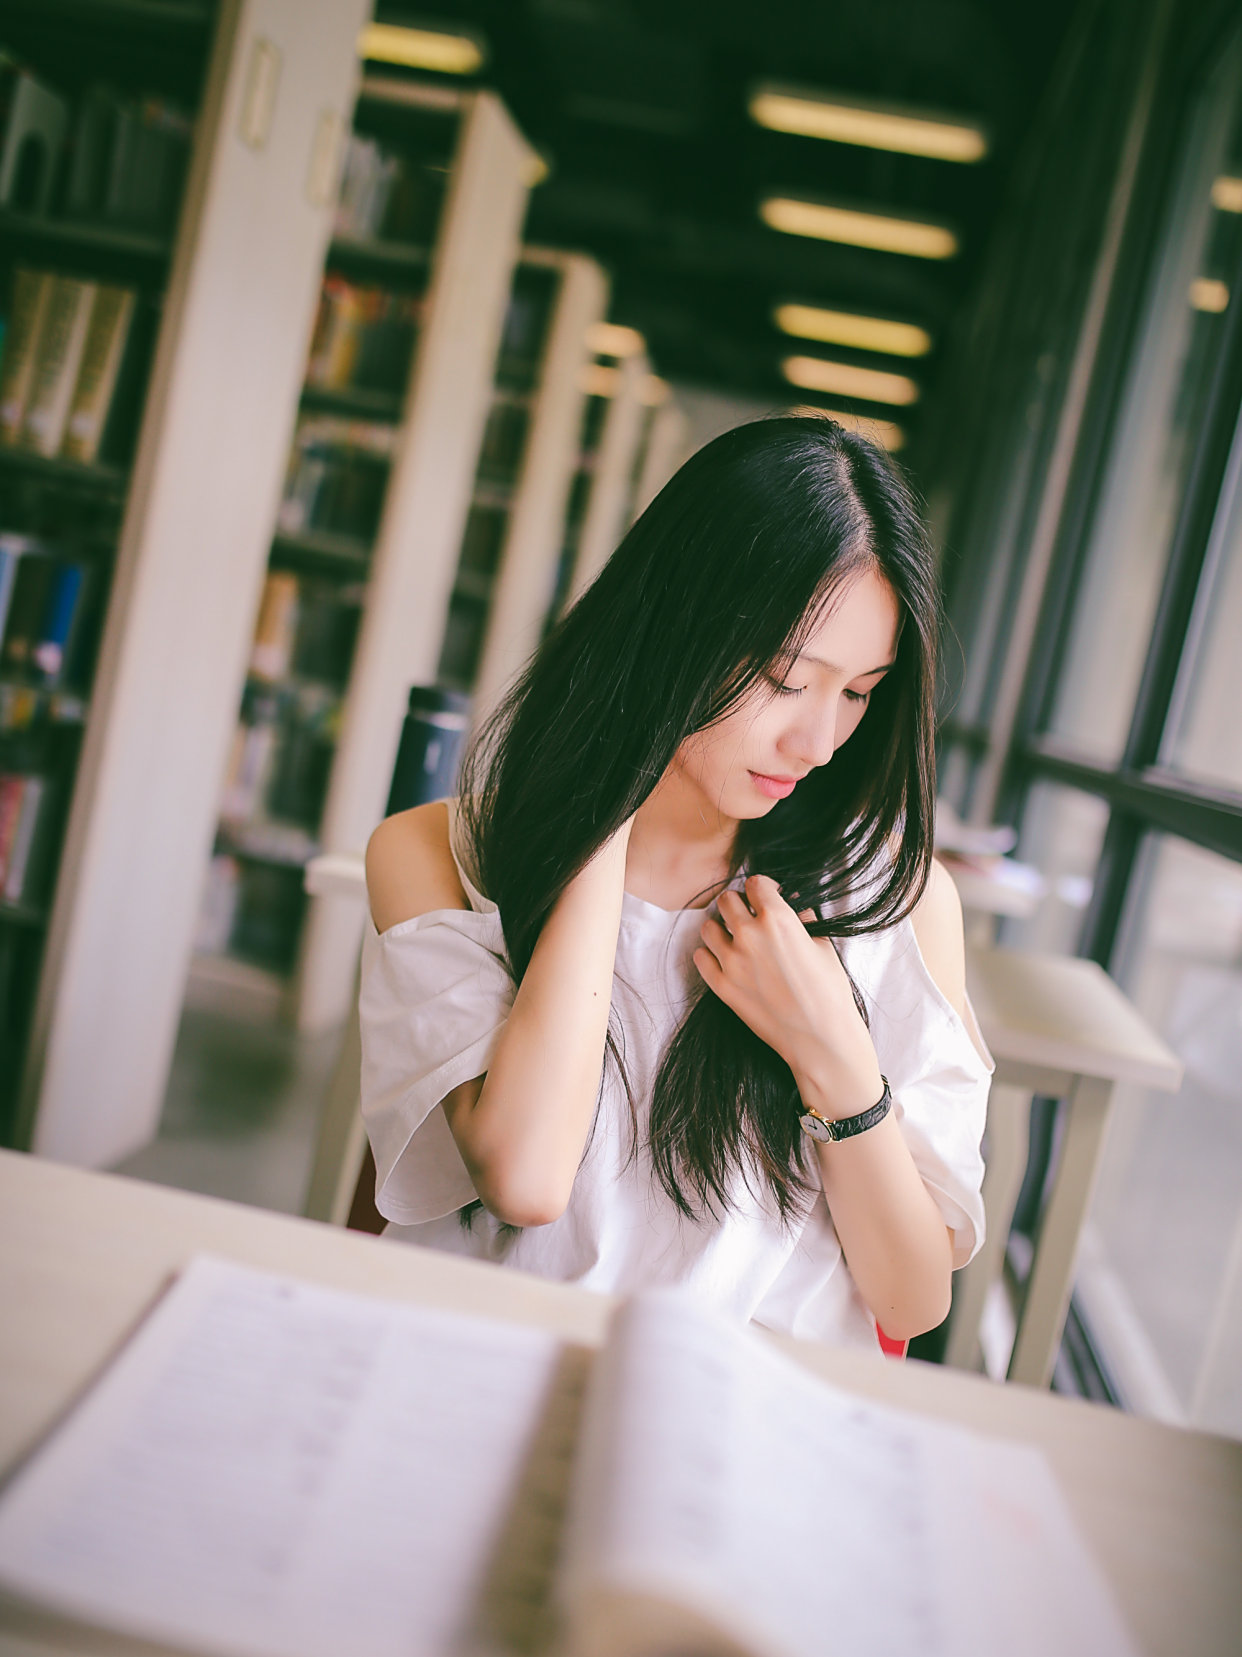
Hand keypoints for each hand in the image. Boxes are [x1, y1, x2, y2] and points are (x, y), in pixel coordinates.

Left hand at [693, 875, 882, 1116]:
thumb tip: (796, 911)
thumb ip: (804, 922)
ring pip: (708, 926)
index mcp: (778, 918)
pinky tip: (725, 960)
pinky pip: (700, 957)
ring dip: (721, 928)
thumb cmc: (828, 992)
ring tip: (734, 939)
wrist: (819, 1037)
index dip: (763, 888)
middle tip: (749, 916)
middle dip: (739, 904)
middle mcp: (750, 934)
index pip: (755, 883)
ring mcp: (731, 960)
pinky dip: (710, 955)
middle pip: (727, 900)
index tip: (767, 896)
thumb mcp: (823, 947)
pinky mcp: (721, 985)